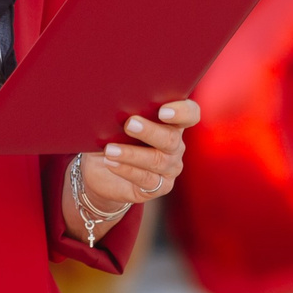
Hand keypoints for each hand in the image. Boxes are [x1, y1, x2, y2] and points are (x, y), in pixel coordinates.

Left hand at [75, 100, 200, 236]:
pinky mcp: (159, 187)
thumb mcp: (116, 123)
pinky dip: (127, 170)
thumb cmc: (112, 137)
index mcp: (172, 123)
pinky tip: (111, 163)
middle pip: (171, 138)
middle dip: (150, 131)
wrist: (103, 171)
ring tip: (110, 149)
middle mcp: (175, 145)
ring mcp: (170, 168)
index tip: (163, 111)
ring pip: (158, 160)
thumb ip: (123, 113)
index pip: (190, 114)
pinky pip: (146, 179)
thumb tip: (112, 105)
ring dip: (132, 154)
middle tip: (129, 124)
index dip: (182, 112)